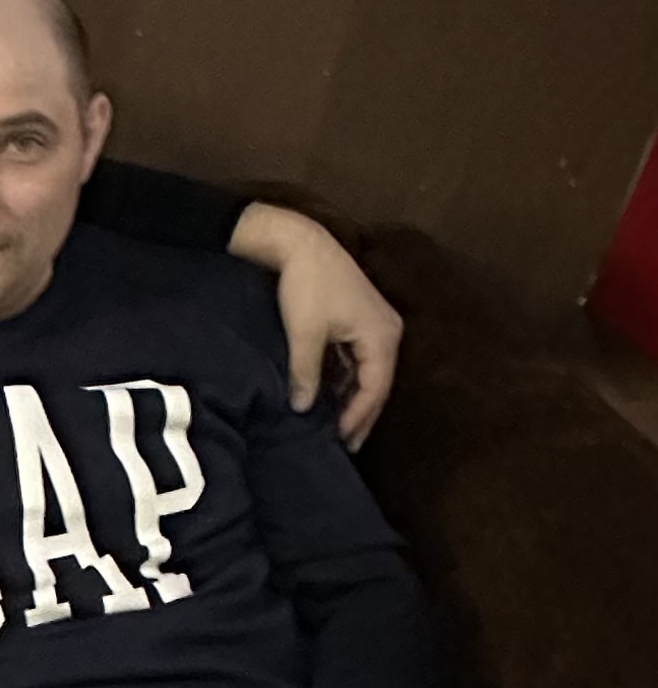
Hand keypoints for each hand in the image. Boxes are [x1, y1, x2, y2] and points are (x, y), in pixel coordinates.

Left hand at [229, 203, 400, 449]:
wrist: (299, 243)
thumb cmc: (306, 286)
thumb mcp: (304, 335)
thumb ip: (306, 375)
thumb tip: (303, 409)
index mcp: (382, 336)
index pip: (376, 389)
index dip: (358, 417)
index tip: (340, 440)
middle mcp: (388, 331)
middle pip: (378, 383)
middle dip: (362, 414)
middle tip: (347, 445)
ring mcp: (376, 324)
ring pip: (368, 371)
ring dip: (354, 397)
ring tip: (339, 425)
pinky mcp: (360, 318)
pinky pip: (360, 358)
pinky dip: (347, 378)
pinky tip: (333, 395)